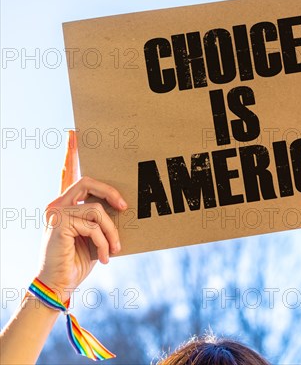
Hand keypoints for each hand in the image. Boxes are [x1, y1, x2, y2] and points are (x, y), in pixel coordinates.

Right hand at [37, 131, 126, 299]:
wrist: (61, 285)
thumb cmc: (80, 261)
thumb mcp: (94, 235)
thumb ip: (100, 217)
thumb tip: (121, 205)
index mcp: (66, 205)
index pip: (68, 174)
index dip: (71, 153)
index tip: (74, 133)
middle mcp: (58, 205)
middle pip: (89, 183)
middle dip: (112, 193)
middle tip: (125, 207)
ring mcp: (56, 213)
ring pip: (97, 209)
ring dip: (111, 231)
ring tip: (115, 248)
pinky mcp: (59, 224)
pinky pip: (94, 224)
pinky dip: (104, 241)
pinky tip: (105, 257)